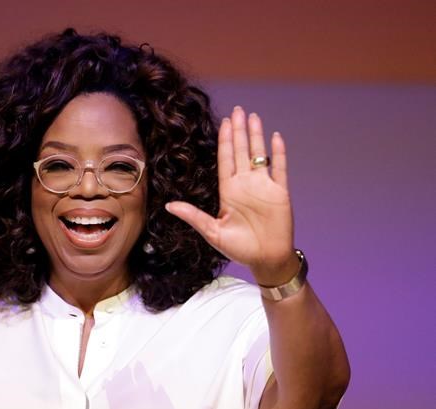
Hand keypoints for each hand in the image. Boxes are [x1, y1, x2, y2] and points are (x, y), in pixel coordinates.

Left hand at [166, 106, 297, 285]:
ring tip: (253, 117)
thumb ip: (193, 216)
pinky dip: (278, 153)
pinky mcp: (280, 192)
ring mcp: (263, 186)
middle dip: (239, 131)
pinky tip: (275, 137)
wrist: (266, 259)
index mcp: (228, 190)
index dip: (225, 140)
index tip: (224, 123)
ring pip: (259, 154)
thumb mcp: (212, 231)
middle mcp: (245, 184)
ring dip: (256, 136)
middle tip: (237, 110)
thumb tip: (168, 206)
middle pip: (241, 151)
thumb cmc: (239, 248)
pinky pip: (280, 168)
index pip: (226, 159)